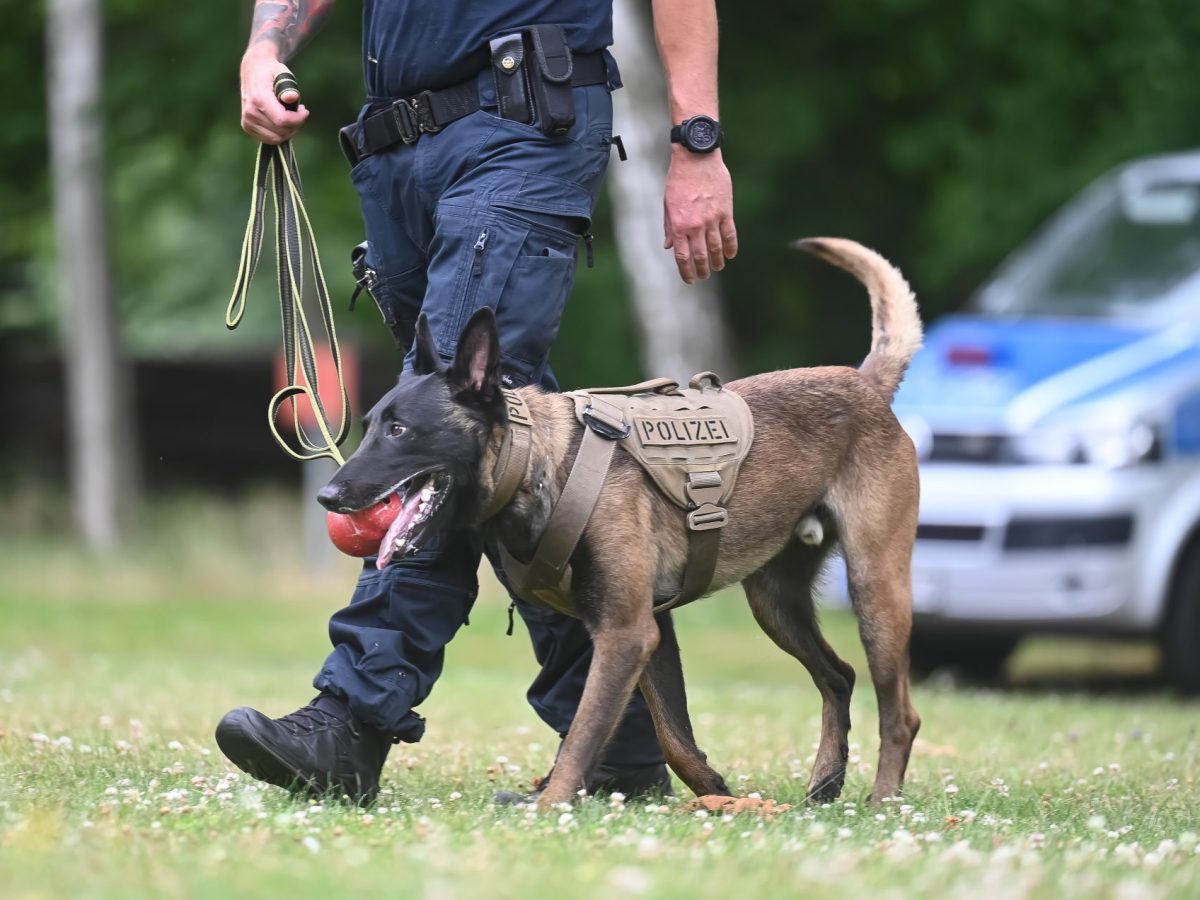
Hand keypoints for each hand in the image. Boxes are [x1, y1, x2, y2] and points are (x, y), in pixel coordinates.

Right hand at [239, 46, 308, 144]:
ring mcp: (247, 121)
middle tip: (299, 112)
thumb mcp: (282, 73)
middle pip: (281, 132)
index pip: (283, 120)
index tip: (305, 111)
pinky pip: (269, 139)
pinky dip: (279, 133)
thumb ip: (288, 85)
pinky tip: (283, 121)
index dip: (298, 119)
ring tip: (292, 116)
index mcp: (259, 99)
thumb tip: (292, 97)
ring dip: (288, 131)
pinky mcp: (247, 126)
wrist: (252, 70)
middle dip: (295, 125)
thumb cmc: (271, 72)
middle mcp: (250, 112)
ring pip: (276, 138)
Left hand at [662, 148, 737, 283]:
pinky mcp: (726, 211)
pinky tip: (730, 255)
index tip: (689, 280)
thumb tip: (669, 246)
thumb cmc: (678, 179)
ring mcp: (712, 219)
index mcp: (679, 225)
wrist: (696, 158)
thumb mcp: (668, 204)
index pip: (683, 256)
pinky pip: (729, 234)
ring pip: (716, 248)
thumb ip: (669, 227)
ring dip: (717, 261)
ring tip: (717, 268)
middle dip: (702, 270)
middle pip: (700, 256)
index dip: (686, 271)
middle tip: (704, 276)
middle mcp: (695, 225)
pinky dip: (730, 247)